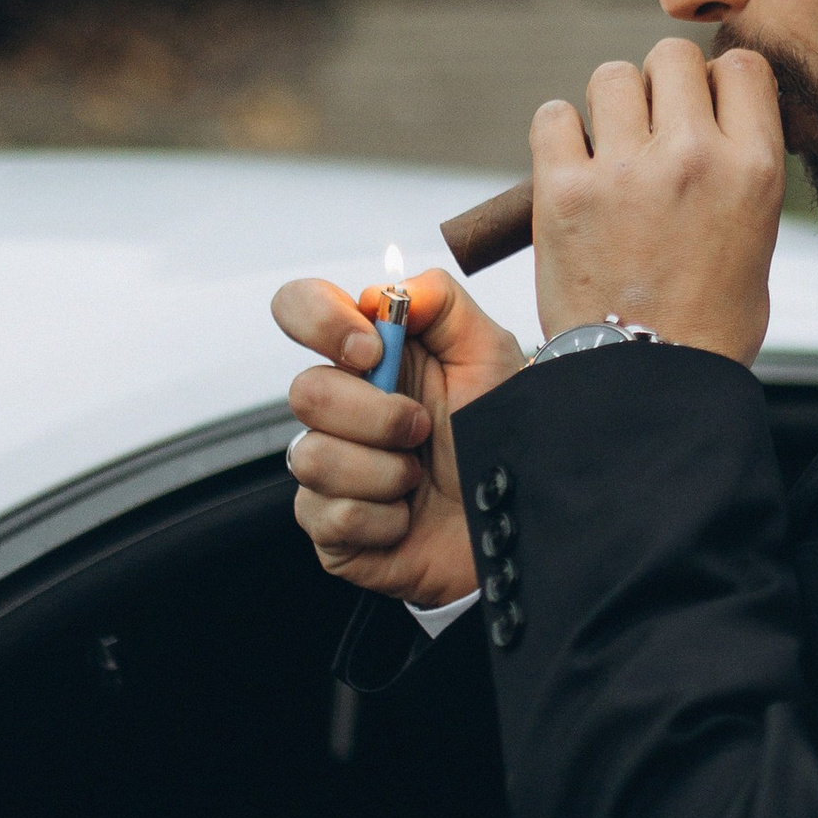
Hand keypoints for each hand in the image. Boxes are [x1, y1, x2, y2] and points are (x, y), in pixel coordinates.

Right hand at [274, 266, 524, 602]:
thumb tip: (383, 289)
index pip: (298, 307)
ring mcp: (328, 469)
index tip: (373, 350)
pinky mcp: (330, 528)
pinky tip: (408, 517)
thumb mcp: (489, 356)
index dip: (320, 321)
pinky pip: (332, 516)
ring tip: (421, 479)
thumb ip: (442, 302)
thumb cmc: (500, 437)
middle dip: (377, 416)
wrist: (518, 521)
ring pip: (313, 458)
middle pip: (305, 392)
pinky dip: (385, 519)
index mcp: (369, 357)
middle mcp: (339, 408)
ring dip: (386, 472)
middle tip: (424, 430)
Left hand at [532, 40, 783, 361]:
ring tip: (609, 151)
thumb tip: (717, 123)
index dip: (718, 83)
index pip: (740, 66)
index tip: (703, 111)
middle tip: (651, 131)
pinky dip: (559, 135)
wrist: (647, 384)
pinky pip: (553, 117)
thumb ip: (740, 170)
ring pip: (610, 76)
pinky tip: (571, 167)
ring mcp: (625, 171)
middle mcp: (693, 156)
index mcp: (754, 167)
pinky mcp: (563, 189)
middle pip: (672, 57)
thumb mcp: (757, 239)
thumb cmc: (706, 324)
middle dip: (661, 85)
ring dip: (609, 106)